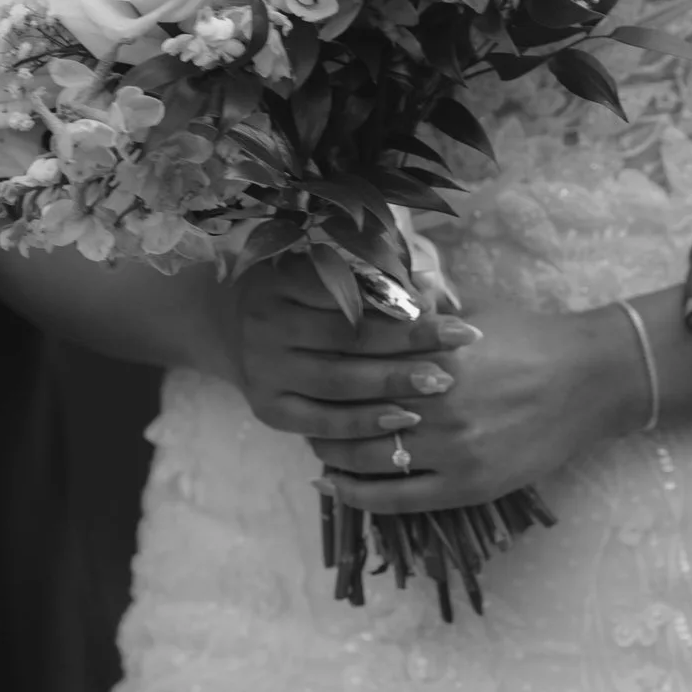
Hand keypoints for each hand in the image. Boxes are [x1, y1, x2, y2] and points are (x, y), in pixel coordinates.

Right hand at [235, 256, 476, 442]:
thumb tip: (430, 286)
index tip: (434, 300)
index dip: (392, 294)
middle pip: (347, 334)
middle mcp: (266, 323)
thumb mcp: (322, 269)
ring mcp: (264, 370)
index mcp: (280, 279)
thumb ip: (372, 275)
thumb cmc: (299, 291)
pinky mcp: (269, 409)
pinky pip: (323, 422)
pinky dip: (365, 423)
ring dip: (394, 383)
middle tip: (461, 338)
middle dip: (409, 338)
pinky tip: (404, 419)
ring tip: (442, 381)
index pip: (342, 286)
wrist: (230, 327)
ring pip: (338, 380)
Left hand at [244, 269, 643, 512]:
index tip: (309, 372)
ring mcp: (453, 449)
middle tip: (304, 412)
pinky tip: (336, 485)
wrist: (590, 379)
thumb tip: (369, 301)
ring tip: (317, 448)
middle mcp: (438, 403)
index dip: (324, 372)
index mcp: (434, 353)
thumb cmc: (530, 338)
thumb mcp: (471, 315)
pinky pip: (397, 498)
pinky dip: (357, 493)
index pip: (357, 367)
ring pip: (368, 458)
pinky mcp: (468, 485)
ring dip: (332, 454)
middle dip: (320, 415)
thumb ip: (419, 317)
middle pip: (353, 414)